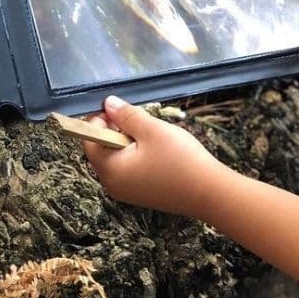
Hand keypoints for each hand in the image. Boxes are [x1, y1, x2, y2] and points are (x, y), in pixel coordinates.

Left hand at [82, 97, 224, 217]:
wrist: (209, 193)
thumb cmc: (180, 159)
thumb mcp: (152, 130)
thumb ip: (127, 115)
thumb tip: (108, 103)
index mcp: (109, 169)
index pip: (89, 140)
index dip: (100, 120)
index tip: (121, 109)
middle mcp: (112, 184)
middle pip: (102, 150)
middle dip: (116, 130)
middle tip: (140, 120)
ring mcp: (127, 192)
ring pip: (117, 158)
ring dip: (128, 142)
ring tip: (152, 134)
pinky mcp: (141, 194)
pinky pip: (129, 169)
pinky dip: (137, 155)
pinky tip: (158, 150)